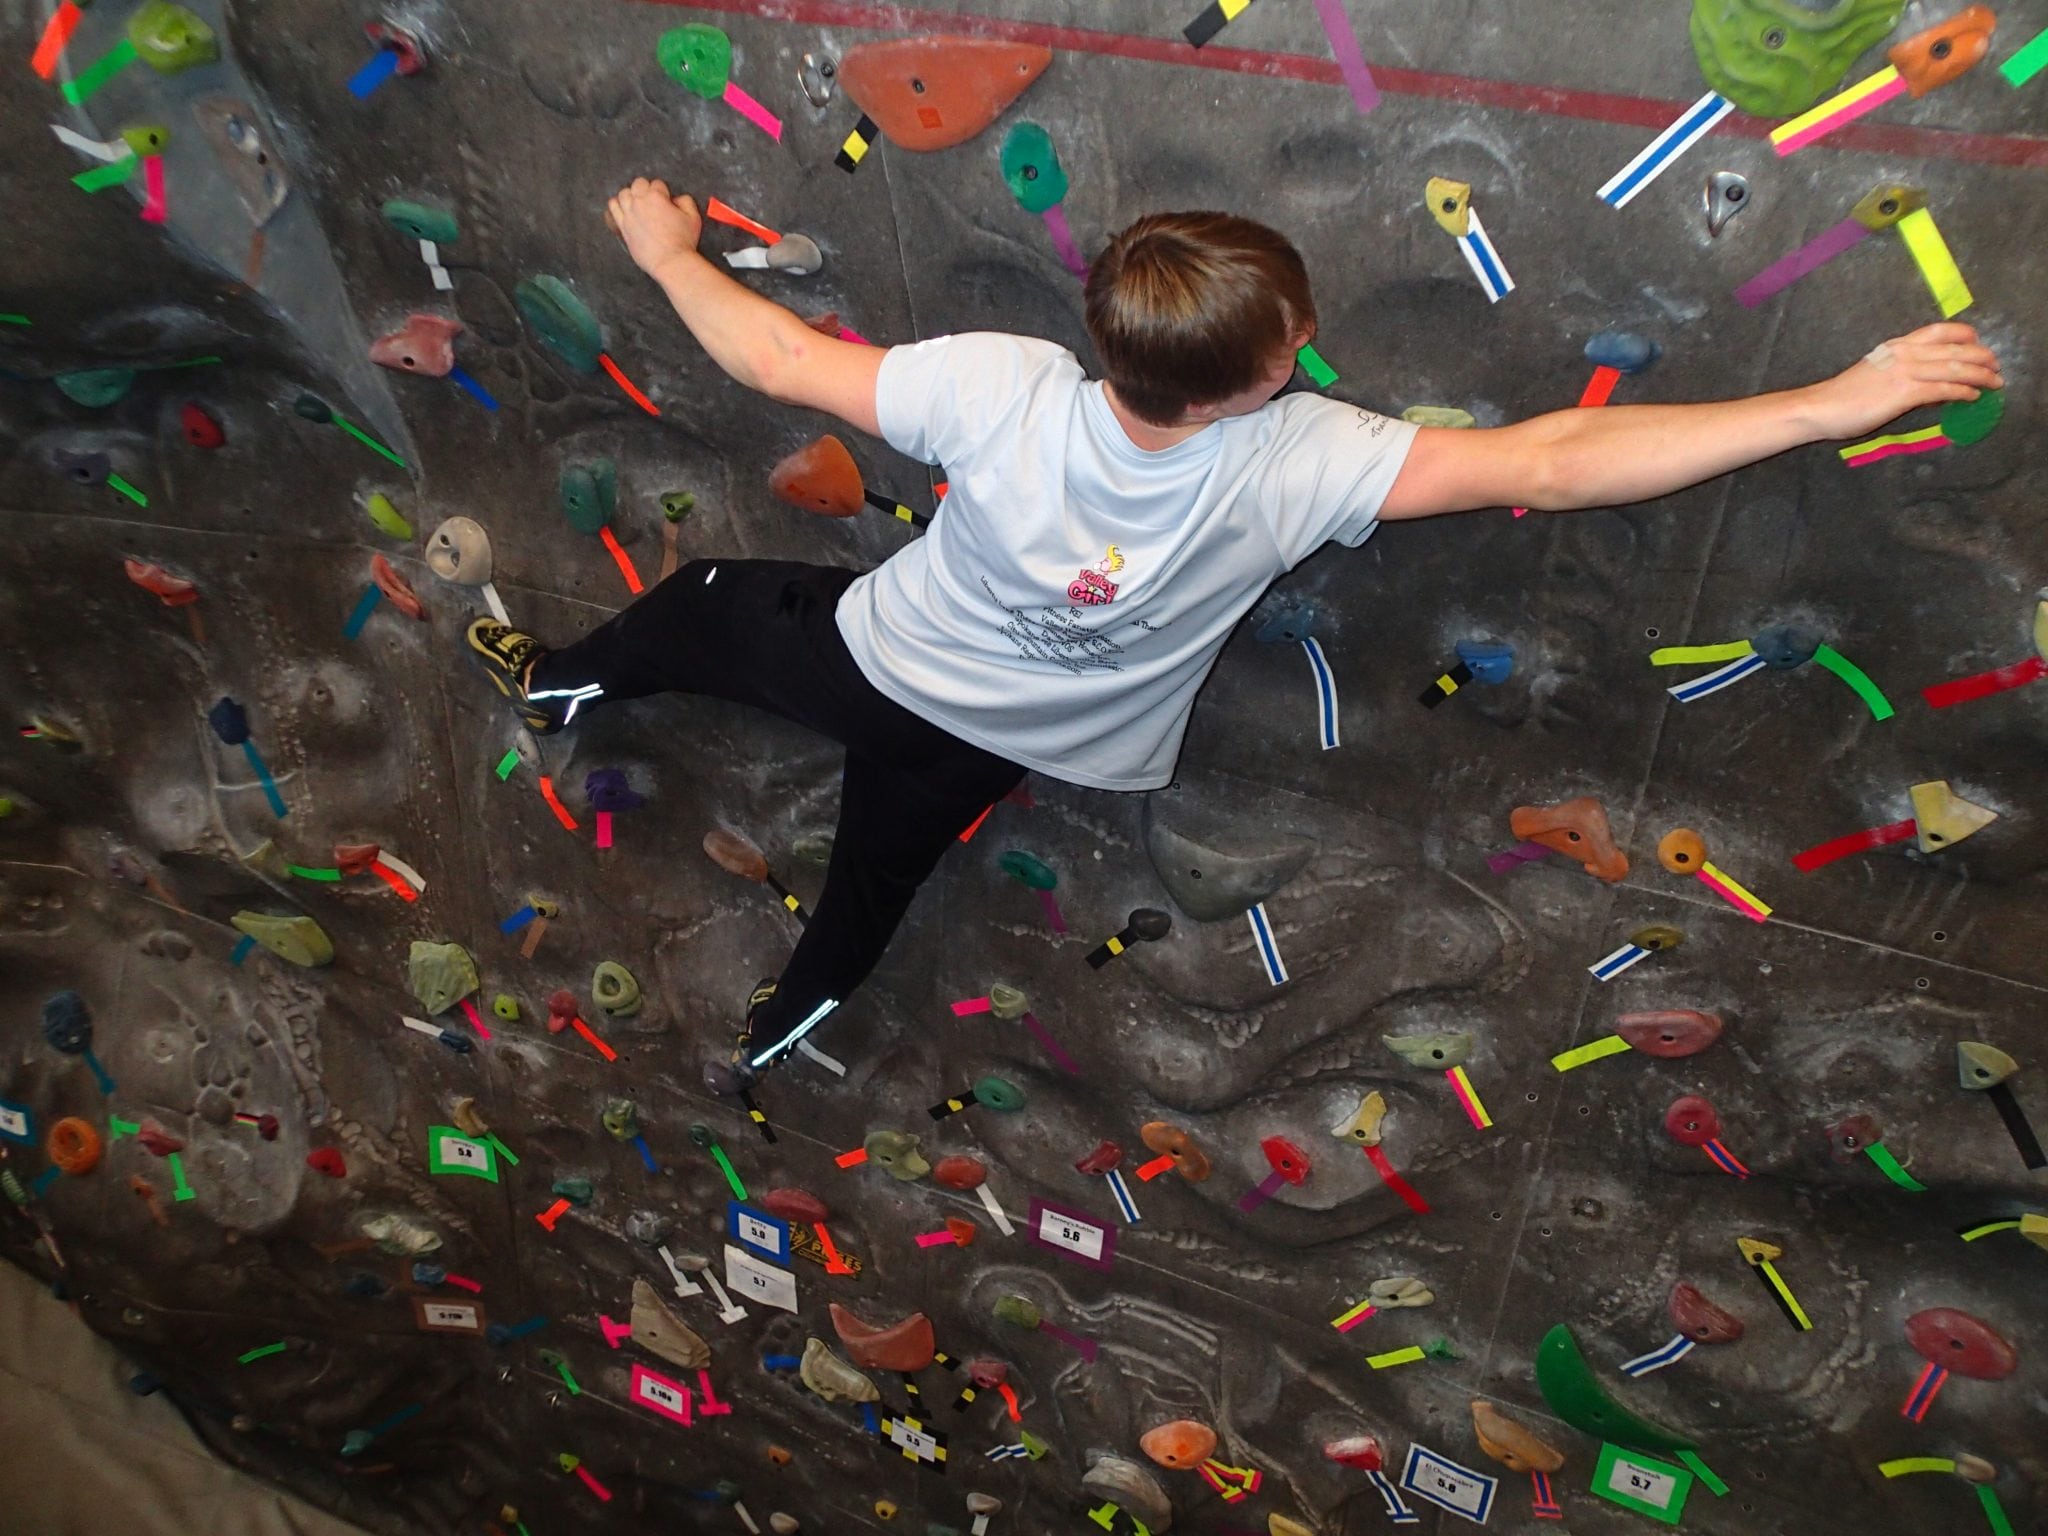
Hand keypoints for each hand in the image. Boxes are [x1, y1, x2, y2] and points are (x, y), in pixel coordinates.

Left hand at [605, 178, 702, 278]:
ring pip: (623, 193)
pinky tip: (623, 209)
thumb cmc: (682, 242)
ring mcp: (629, 214)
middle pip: (638, 184)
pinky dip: (617, 205)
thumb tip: (677, 199)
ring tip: (637, 203)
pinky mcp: (623, 226)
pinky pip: (613, 208)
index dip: (663, 191)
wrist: (671, 262)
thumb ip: (686, 201)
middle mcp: (640, 202)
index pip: (657, 183)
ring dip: (631, 195)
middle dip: (646, 189)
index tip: (666, 200)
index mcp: (656, 196)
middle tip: (652, 200)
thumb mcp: (693, 217)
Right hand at [1809, 323, 2003, 439]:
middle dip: (1982, 357)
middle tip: (1996, 367)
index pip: (1940, 331)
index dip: (1966, 336)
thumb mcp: (1876, 374)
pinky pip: (1944, 390)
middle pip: (1956, 349)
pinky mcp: (1904, 393)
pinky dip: (1963, 392)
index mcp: (1897, 345)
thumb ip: (1903, 374)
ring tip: (1994, 383)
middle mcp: (1905, 353)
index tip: (1978, 345)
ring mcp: (1905, 372)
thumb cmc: (1843, 396)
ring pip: (1956, 368)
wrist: (1821, 407)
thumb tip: (1929, 389)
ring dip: (1981, 376)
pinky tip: (1972, 397)